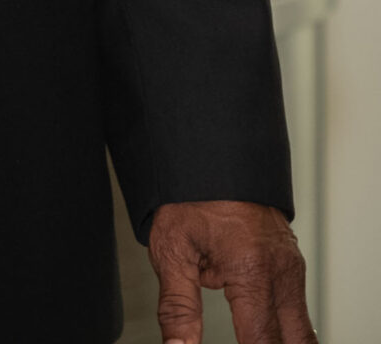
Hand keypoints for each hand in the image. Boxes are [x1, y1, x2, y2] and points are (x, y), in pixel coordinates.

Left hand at [150, 200, 313, 343]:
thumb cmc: (189, 194)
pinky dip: (283, 326)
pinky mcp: (293, 263)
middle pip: (294, 342)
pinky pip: (298, 309)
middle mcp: (281, 270)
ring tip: (251, 334)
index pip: (263, 342)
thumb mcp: (171, 250)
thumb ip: (178, 308)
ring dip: (280, 339)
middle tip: (247, 340)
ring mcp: (292, 266)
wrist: (211, 151)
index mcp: (251, 269)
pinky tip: (263, 329)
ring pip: (302, 330)